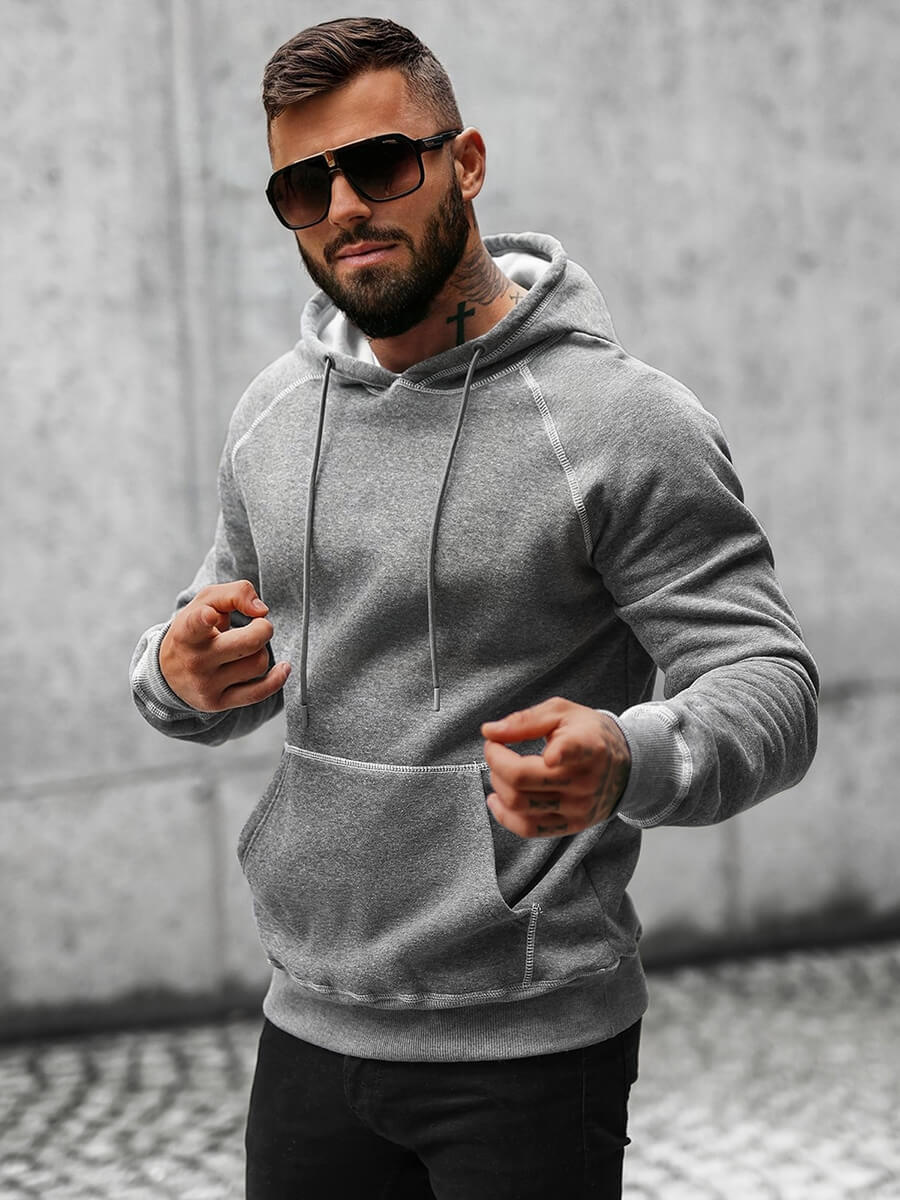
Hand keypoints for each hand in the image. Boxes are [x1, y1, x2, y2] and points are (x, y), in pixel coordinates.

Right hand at [159, 580, 290, 710]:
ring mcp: (206, 685)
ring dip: (261, 652)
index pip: (195, 626)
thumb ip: (235, 594)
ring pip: (258, 664)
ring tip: (247, 649)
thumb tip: (261, 610)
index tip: (210, 615)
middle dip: (263, 629)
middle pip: (249, 643)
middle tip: (258, 626)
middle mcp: (195, 660)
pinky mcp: (218, 703)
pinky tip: (283, 667)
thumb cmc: (195, 628)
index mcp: (187, 631)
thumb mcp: (205, 602)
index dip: (205, 619)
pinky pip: (260, 692)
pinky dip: (277, 678)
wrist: (169, 672)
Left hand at [481, 697, 630, 838]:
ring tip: (499, 771)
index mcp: (588, 746)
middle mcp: (584, 781)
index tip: (548, 753)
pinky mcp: (572, 825)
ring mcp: (578, 807)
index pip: (571, 751)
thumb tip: (490, 731)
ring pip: (520, 805)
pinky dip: (504, 816)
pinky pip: (529, 829)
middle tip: (494, 749)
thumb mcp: (562, 713)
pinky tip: (496, 799)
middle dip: (496, 761)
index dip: (558, 752)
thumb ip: (525, 720)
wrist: (625, 765)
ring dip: (497, 786)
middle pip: (521, 779)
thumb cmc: (588, 733)